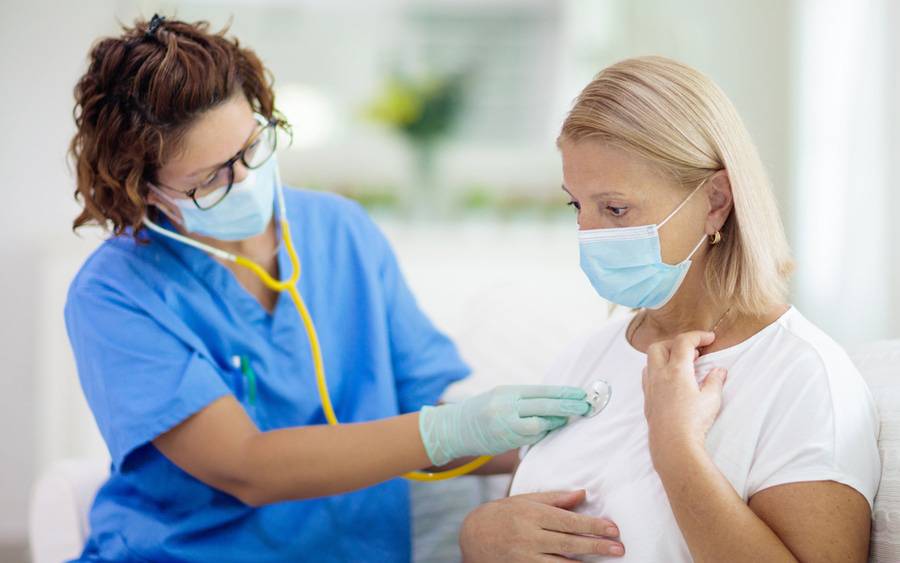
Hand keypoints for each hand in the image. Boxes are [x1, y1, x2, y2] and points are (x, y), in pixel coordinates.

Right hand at [419, 385, 589, 465]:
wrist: (453, 429)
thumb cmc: (481, 412)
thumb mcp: (500, 398)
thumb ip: (523, 400)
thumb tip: (554, 402)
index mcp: (507, 391)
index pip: (541, 391)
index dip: (563, 393)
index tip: (580, 393)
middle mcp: (506, 405)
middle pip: (544, 405)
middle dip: (567, 406)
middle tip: (586, 406)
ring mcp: (505, 424)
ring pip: (540, 423)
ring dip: (556, 421)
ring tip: (568, 418)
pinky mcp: (505, 440)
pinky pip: (531, 436)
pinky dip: (541, 432)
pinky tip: (546, 429)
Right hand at [459, 490, 624, 561]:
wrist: (472, 536)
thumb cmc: (503, 514)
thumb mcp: (526, 500)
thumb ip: (555, 498)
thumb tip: (583, 494)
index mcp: (532, 514)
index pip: (568, 521)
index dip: (593, 525)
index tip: (613, 529)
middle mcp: (529, 536)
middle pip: (569, 543)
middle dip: (597, 546)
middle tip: (619, 548)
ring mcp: (525, 557)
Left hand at [641, 331, 727, 466]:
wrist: (673, 445)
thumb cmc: (693, 423)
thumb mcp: (711, 399)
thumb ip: (714, 381)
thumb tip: (718, 370)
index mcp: (676, 370)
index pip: (683, 342)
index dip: (697, 336)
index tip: (709, 338)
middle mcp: (659, 375)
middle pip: (659, 346)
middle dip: (675, 343)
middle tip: (693, 351)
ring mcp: (650, 387)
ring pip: (650, 361)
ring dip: (665, 356)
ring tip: (682, 365)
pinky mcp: (647, 400)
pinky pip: (647, 376)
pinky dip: (658, 371)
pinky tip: (670, 380)